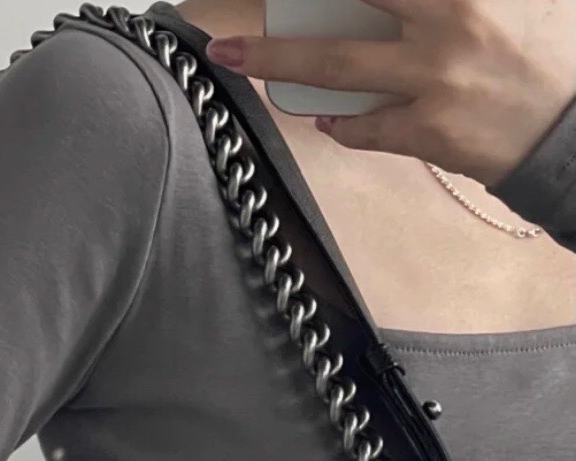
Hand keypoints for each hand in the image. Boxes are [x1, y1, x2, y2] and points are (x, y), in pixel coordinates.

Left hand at [205, 0, 575, 187]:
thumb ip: (430, 10)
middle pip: (347, 7)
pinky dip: (341, 124)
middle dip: (283, 21)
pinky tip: (328, 119)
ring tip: (233, 54)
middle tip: (232, 25)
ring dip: (277, 61)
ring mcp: (433, 82)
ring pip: (337, 67)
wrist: (561, 131)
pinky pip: (365, 127)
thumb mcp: (481, 13)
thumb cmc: (520, 63)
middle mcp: (444, 28)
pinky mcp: (429, 133)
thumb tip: (372, 10)